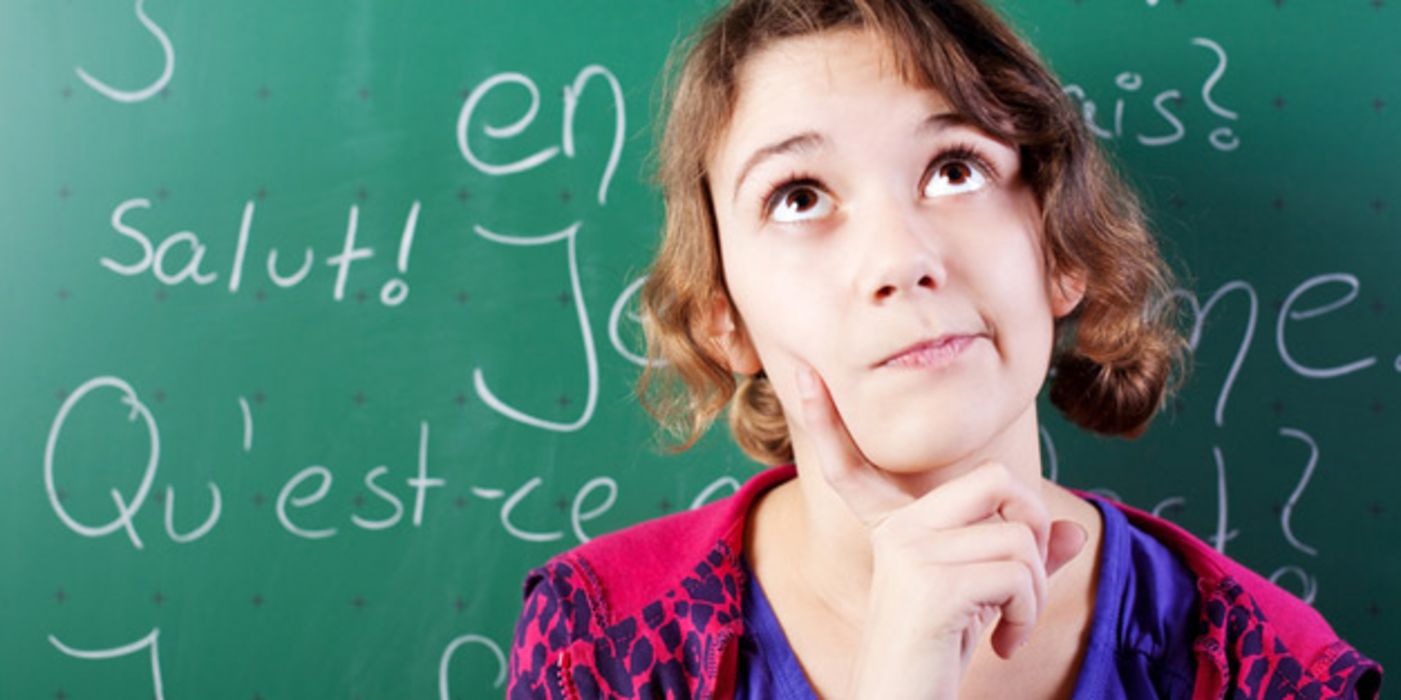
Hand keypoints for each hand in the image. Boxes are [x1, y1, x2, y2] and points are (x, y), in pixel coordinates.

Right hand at [792, 364, 1087, 699]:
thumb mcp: (984, 598)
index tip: (802, 374)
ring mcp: (911, 553)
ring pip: (1020, 539)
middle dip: (1034, 526)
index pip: (857, 467)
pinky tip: (1001, 642)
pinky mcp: (933, 584)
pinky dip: (1027, 613)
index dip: (826, 422)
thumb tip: (1076, 530)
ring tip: (1007, 628)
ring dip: (1033, 594)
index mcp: (894, 529)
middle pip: (996, 481)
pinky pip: (1018, 574)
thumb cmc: (938, 657)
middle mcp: (897, 532)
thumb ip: (1023, 560)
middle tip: (1023, 582)